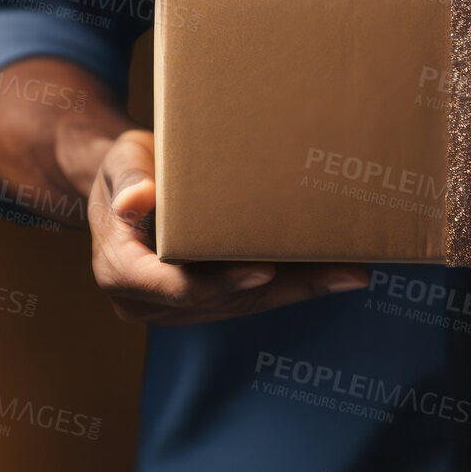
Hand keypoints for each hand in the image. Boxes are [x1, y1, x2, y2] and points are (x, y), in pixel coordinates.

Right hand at [88, 129, 370, 325]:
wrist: (126, 186)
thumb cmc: (126, 169)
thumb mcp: (122, 163)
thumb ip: (128, 179)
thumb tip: (133, 201)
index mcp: (120, 270)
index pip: (174, 283)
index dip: (220, 281)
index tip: (264, 272)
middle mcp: (147, 302)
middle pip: (223, 300)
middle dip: (284, 288)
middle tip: (341, 273)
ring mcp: (175, 308)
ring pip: (244, 305)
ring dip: (299, 290)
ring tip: (350, 273)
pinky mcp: (202, 303)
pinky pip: (250, 299)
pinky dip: (291, 285)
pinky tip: (333, 273)